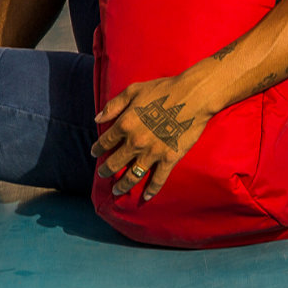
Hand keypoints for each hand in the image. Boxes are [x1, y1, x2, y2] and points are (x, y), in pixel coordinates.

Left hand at [89, 78, 208, 201]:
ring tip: (117, 190)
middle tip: (103, 174)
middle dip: (106, 170)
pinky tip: (145, 196)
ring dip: (123, 185)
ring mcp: (152, 153)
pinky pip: (158, 179)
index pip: (105, 142)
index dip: (97, 149)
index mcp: (125, 124)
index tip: (95, 153)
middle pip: (115, 162)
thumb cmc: (163, 90)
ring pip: (133, 175)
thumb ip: (113, 105)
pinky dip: (151, 190)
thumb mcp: (133, 91)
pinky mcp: (169, 159)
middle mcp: (135, 142)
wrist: (192, 96)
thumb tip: (97, 119)